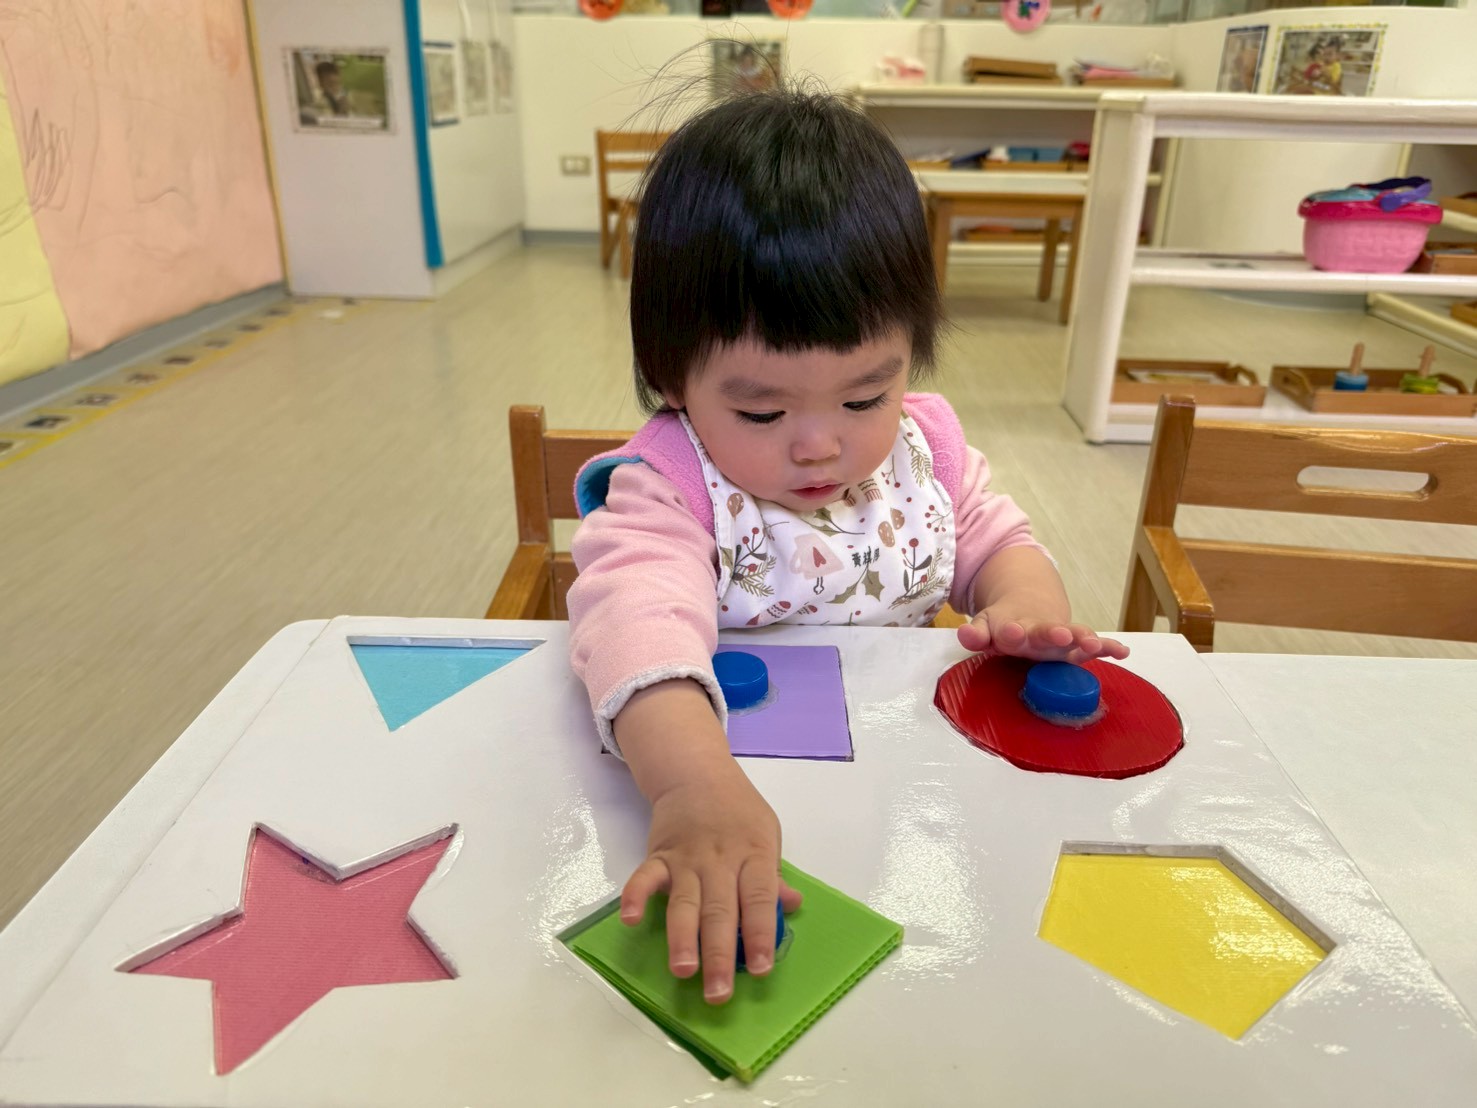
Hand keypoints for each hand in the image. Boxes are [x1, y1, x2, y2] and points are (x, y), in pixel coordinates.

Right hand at [620, 764, 802, 1004]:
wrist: (697, 774)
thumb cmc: (739, 811)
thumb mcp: (767, 835)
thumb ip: (774, 876)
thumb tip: (792, 907)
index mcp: (754, 855)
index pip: (759, 899)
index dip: (761, 934)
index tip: (762, 968)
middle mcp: (721, 860)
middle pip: (720, 910)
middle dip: (720, 953)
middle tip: (719, 992)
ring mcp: (687, 858)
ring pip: (685, 902)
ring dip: (682, 938)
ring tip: (683, 970)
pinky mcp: (659, 854)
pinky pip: (645, 877)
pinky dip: (635, 896)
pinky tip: (630, 919)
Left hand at [958, 607, 1128, 663]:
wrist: (1029, 602)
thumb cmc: (1004, 623)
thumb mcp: (986, 626)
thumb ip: (976, 633)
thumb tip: (964, 635)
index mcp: (1012, 628)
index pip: (1010, 631)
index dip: (1010, 631)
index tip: (1012, 631)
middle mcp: (1038, 631)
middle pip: (1046, 631)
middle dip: (1052, 634)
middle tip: (1060, 635)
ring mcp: (1059, 637)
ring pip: (1074, 636)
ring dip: (1083, 639)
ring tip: (1094, 644)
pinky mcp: (1075, 644)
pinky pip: (1094, 645)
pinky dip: (1109, 647)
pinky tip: (1123, 652)